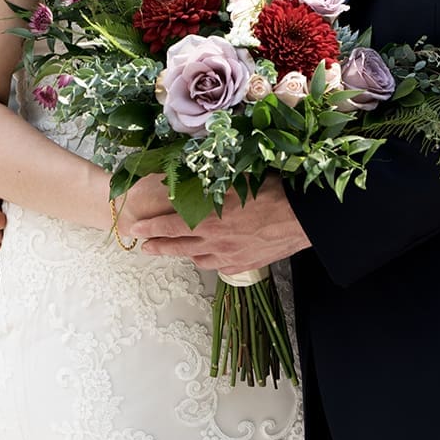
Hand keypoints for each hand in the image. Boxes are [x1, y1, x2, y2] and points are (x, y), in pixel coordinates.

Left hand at [123, 173, 309, 276]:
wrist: (305, 218)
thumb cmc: (273, 192)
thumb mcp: (237, 178)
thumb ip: (211, 180)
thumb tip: (190, 172)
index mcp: (210, 220)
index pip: (170, 225)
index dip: (150, 227)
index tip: (135, 228)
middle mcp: (216, 242)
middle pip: (178, 247)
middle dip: (158, 246)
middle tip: (144, 245)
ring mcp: (231, 256)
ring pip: (199, 259)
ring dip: (184, 253)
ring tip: (175, 248)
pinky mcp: (246, 264)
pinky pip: (220, 267)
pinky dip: (210, 261)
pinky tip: (209, 256)